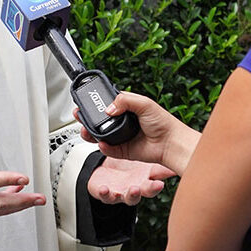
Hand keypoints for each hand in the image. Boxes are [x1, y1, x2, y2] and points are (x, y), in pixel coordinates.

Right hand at [75, 91, 200, 175]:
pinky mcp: (123, 150)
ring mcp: (122, 136)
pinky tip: (101, 143)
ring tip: (86, 131)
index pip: (106, 104)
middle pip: (100, 120)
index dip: (95, 104)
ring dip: (91, 133)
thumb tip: (108, 109)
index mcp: (127, 108)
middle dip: (88, 119)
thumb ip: (124, 100)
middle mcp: (122, 122)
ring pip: (100, 135)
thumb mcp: (144, 103)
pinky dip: (103, 147)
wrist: (170, 143)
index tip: (85, 102)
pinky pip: (108, 149)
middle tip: (80, 116)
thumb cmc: (163, 122)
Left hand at [88, 157, 174, 204]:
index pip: (155, 184)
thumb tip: (176, 152)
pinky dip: (105, 193)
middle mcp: (135, 189)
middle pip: (146, 192)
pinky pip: (104, 195)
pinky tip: (104, 188)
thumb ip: (158, 160)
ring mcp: (121, 193)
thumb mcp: (142, 161)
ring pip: (128, 197)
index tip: (161, 183)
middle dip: (150, 190)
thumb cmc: (126, 167)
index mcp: (145, 180)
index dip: (158, 185)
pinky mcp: (105, 193)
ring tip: (134, 189)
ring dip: (132, 194)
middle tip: (155, 186)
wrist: (104, 174)